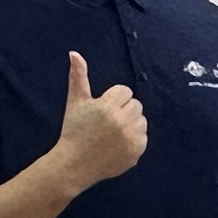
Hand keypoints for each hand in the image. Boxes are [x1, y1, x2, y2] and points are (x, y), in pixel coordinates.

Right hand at [51, 48, 147, 184]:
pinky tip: (117, 145)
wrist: (74, 164)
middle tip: (106, 123)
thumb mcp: (75, 102)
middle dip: (123, 110)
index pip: (125, 91)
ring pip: (141, 120)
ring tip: (111, 133)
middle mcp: (122, 122)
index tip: (101, 111)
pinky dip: (133, 140)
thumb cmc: (74, 130)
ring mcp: (131, 138)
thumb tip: (74, 53)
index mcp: (108, 106)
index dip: (112, 99)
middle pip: (136, 105)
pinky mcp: (136, 153)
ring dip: (130, 124)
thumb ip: (78, 76)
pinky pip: (143, 138)